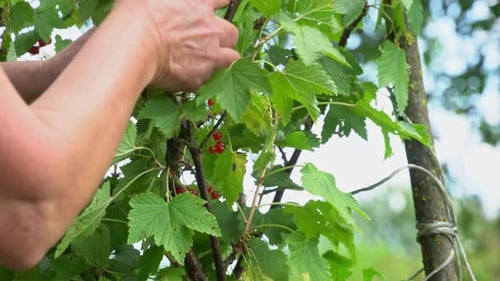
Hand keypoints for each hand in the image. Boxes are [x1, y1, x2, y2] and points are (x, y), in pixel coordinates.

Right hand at [115, 0, 239, 90]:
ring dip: (220, 60)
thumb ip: (172, 0)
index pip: (223, 1)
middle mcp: (211, 29)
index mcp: (201, 4)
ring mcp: (209, 55)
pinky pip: (206, 80)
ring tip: (204, 62)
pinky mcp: (198, 78)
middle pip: (232, 34)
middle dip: (224, 39)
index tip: (211, 13)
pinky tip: (184, 76)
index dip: (218, 7)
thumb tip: (170, 2)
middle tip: (209, 42)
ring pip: (230, 59)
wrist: (133, 43)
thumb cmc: (137, 15)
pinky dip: (197, 78)